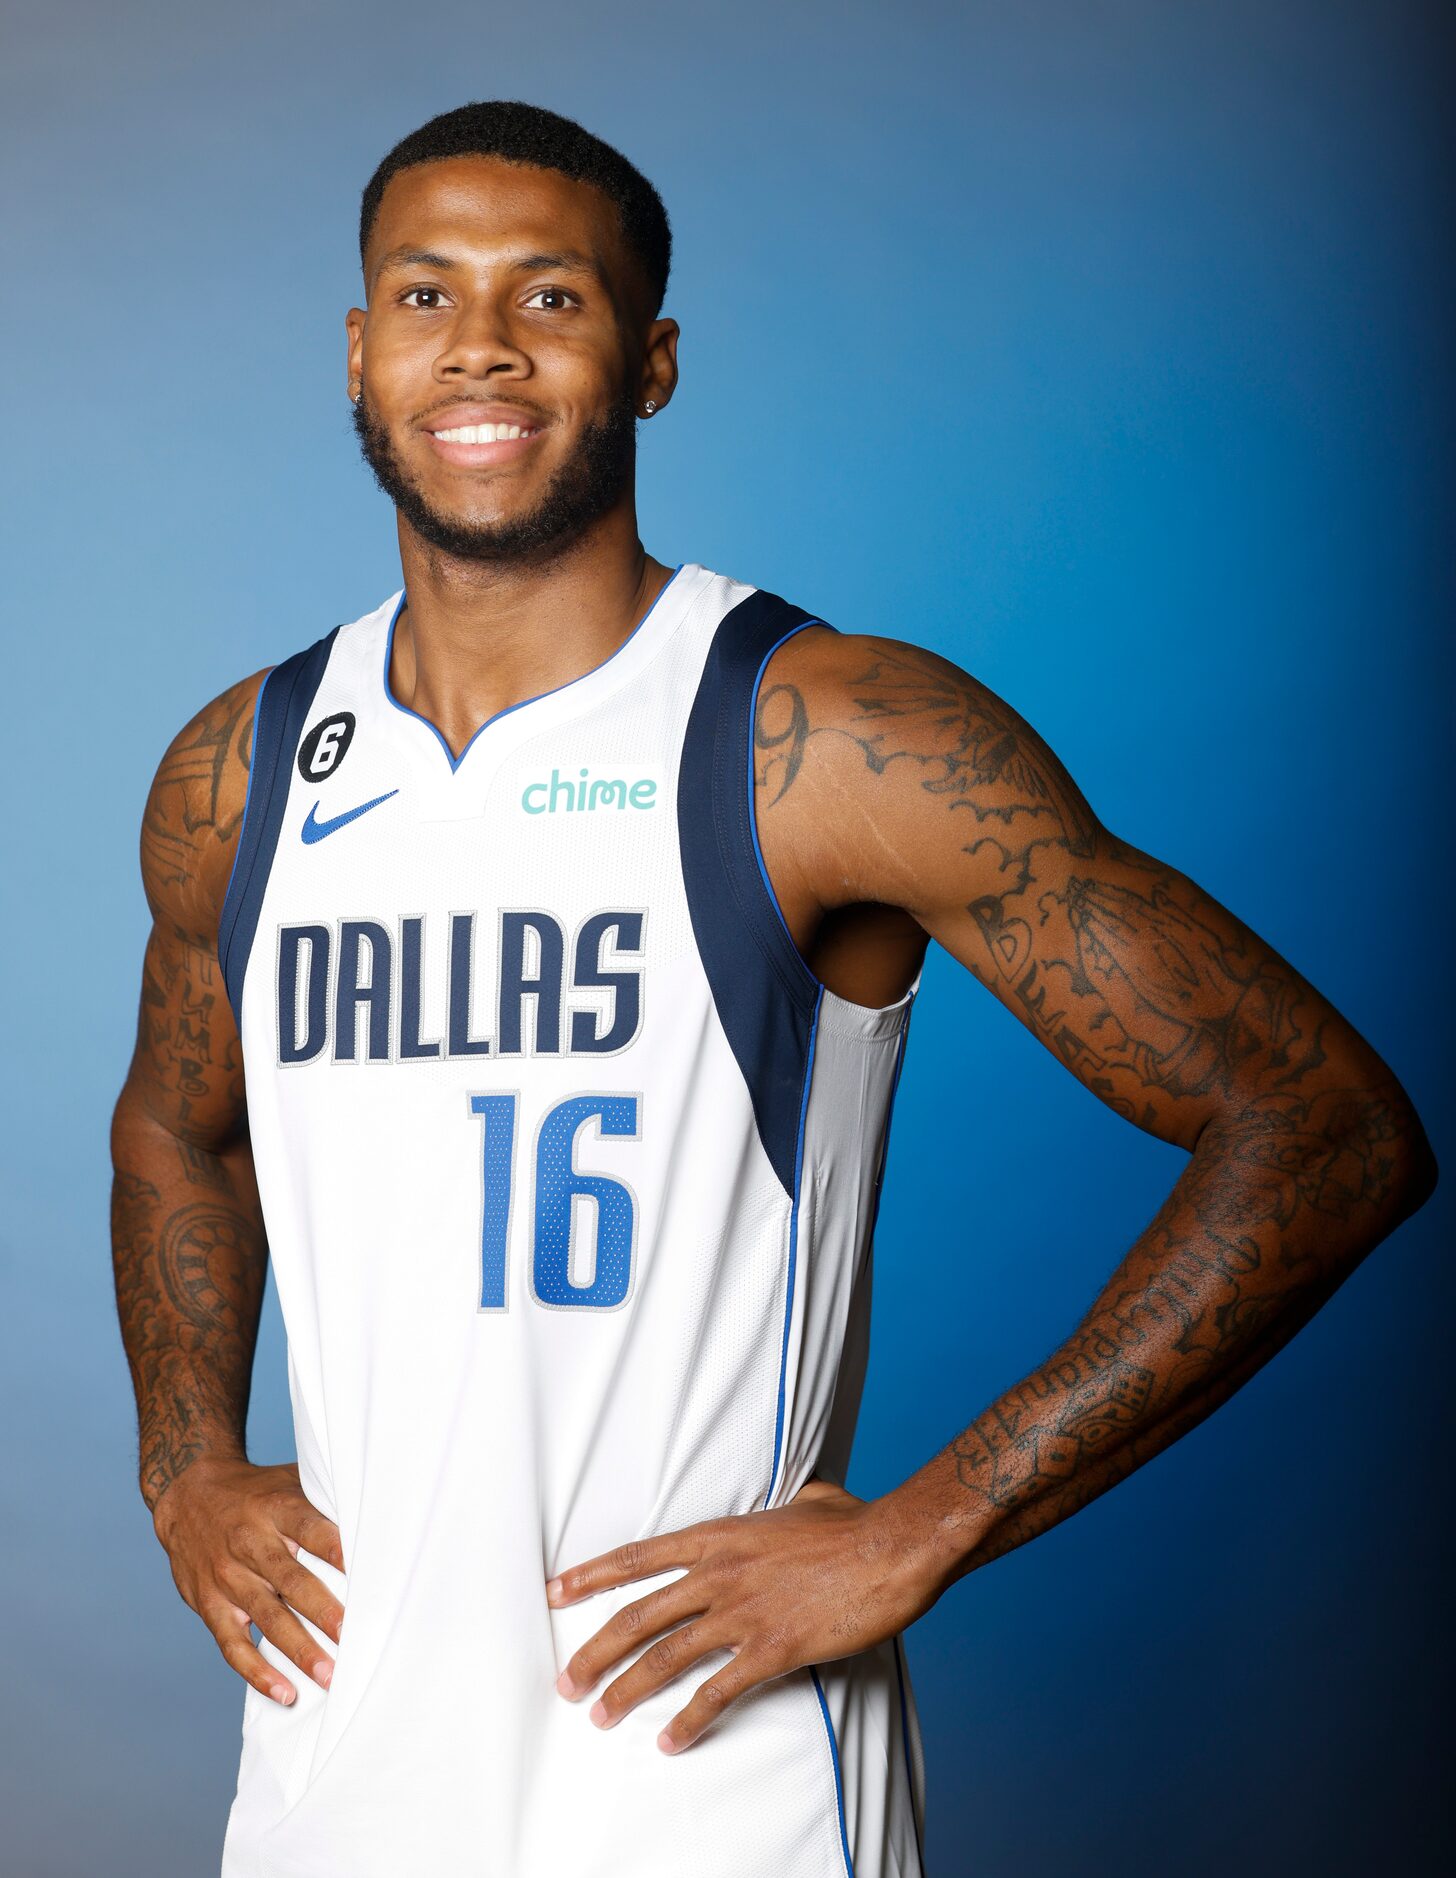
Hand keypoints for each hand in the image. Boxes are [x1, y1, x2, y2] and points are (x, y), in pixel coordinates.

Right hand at [152, 1455, 344, 1705]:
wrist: (188, 1495)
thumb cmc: (257, 1492)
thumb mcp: (287, 1482)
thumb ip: (324, 1500)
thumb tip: (381, 1512)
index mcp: (275, 1508)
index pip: (310, 1527)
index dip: (336, 1549)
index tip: (365, 1571)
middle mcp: (250, 1542)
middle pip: (291, 1579)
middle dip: (323, 1611)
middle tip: (353, 1636)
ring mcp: (227, 1576)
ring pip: (267, 1617)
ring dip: (299, 1649)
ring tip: (329, 1675)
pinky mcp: (209, 1605)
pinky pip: (233, 1645)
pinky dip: (258, 1672)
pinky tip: (285, 1693)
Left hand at [545, 1477, 940, 1753]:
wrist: (890, 1550)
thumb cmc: (855, 1523)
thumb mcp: (811, 1499)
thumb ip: (789, 1504)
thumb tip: (798, 1499)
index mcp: (721, 1535)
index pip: (640, 1556)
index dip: (593, 1575)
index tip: (556, 1592)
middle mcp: (720, 1573)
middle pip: (638, 1615)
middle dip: (594, 1651)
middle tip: (566, 1681)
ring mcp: (742, 1612)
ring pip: (665, 1656)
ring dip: (626, 1690)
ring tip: (600, 1716)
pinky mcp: (771, 1649)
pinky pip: (716, 1691)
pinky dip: (689, 1720)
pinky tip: (670, 1741)